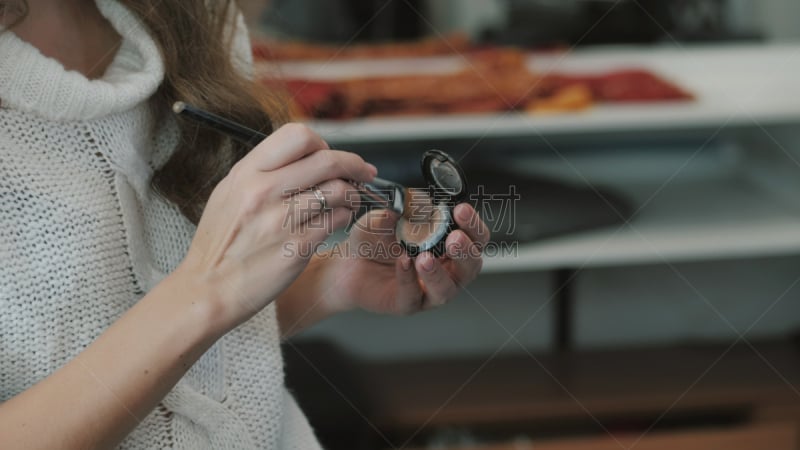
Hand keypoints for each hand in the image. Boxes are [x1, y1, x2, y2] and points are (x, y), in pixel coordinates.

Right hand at [177, 123, 375, 330]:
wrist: (208, 289)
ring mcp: (281, 220)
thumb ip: (263, 172)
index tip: (328, 155)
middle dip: (354, 164)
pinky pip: (336, 221)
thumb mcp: (230, 194)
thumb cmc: (220, 244)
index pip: (298, 136)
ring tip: (350, 201)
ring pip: (339, 190)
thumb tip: (303, 156)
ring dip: (352, 194)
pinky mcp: (297, 247)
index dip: (322, 144)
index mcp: (247, 173)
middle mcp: (264, 191)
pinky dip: (343, 218)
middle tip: (364, 172)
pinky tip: (336, 221)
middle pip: (327, 160)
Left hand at [324, 202, 489, 315]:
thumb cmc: (376, 239)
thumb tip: (414, 202)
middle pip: (472, 266)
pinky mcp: (408, 304)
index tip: (461, 211)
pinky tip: (402, 263)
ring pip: (446, 289)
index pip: (476, 237)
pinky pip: (413, 296)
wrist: (349, 262)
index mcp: (449, 244)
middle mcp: (446, 269)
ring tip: (424, 258)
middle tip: (454, 238)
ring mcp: (429, 290)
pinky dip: (409, 279)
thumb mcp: (386, 216)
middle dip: (465, 252)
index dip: (473, 225)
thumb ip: (400, 210)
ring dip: (438, 274)